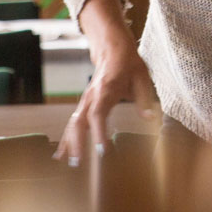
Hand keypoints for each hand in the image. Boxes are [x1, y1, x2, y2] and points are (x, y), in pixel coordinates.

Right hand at [57, 0, 158, 164]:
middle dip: (77, 143)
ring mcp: (86, 100)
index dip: (98, 132)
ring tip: (69, 164)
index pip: (98, 115)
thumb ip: (145, 98)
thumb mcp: (142, 77)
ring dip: (69, 143)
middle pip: (79, 122)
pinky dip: (66, 138)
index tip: (101, 150)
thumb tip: (150, 118)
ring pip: (73, 123)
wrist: (112, 47)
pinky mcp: (84, 103)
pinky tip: (61, 154)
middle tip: (78, 164)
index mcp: (106, 90)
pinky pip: (73, 122)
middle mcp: (92, 96)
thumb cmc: (128, 62)